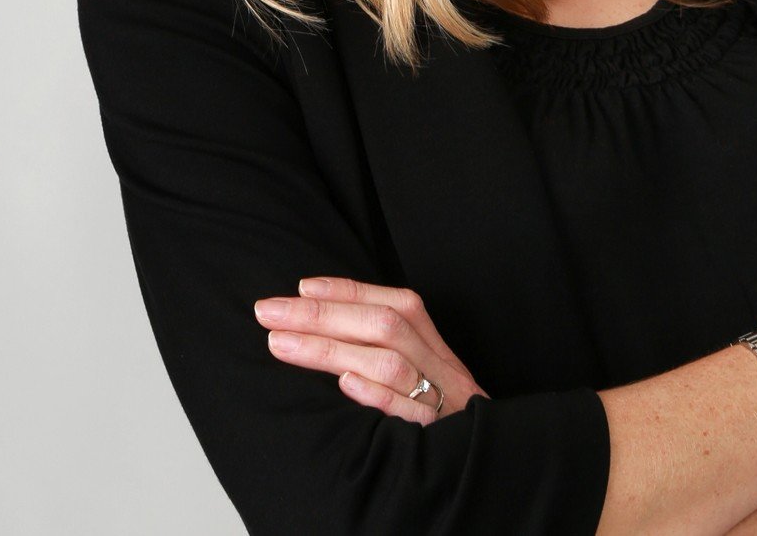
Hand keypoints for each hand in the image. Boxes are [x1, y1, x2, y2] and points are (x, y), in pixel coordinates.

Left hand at [254, 276, 489, 424]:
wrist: (487, 469)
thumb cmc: (441, 417)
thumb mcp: (423, 376)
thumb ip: (383, 350)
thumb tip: (320, 323)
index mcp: (434, 346)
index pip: (391, 304)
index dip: (346, 291)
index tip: (300, 288)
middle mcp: (440, 368)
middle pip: (384, 326)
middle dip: (322, 316)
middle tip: (268, 312)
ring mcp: (441, 402)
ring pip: (389, 363)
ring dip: (332, 349)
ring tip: (281, 344)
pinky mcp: (437, 438)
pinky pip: (410, 412)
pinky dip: (377, 394)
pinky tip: (344, 383)